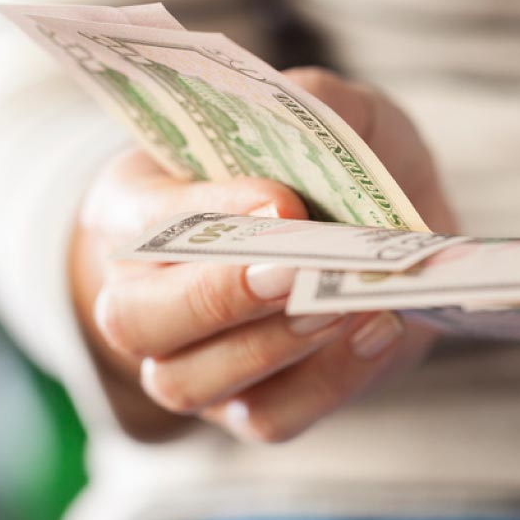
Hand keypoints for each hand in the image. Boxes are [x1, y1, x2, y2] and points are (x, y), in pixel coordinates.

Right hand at [69, 68, 450, 441]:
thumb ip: (318, 102)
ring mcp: (191, 363)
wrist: (385, 235)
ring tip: (341, 305)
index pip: (144, 216)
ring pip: (187, 381)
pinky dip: (325, 381)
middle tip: (294, 268)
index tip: (281, 198)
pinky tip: (376, 329)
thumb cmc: (334, 167)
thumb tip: (313, 116)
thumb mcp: (334, 112)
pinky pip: (269, 417)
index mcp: (139, 206)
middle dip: (216, 296)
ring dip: (268, 346)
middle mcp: (144, 294)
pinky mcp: (252, 408)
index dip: (207, 210)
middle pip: (134, 319)